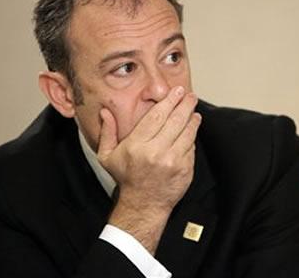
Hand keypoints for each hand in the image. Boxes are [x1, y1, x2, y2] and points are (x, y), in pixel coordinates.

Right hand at [97, 86, 200, 213]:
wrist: (143, 205)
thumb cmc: (126, 179)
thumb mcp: (108, 156)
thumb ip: (107, 132)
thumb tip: (105, 112)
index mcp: (137, 146)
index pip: (156, 116)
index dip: (169, 101)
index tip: (176, 92)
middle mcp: (156, 152)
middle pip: (175, 120)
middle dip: (185, 105)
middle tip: (189, 96)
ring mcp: (173, 161)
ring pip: (187, 132)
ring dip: (192, 118)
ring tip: (193, 111)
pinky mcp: (185, 169)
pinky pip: (191, 147)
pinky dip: (192, 136)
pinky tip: (192, 129)